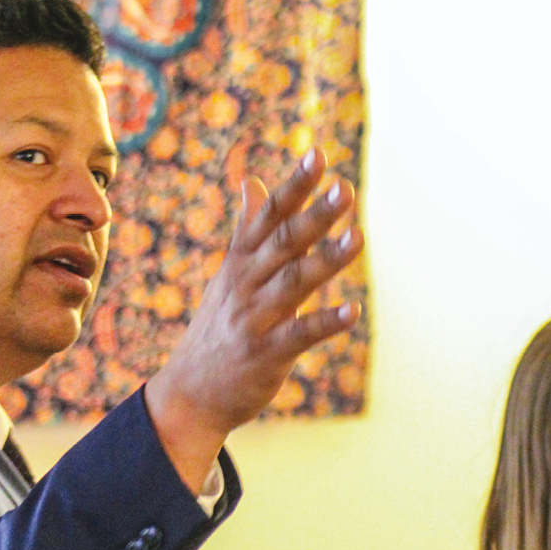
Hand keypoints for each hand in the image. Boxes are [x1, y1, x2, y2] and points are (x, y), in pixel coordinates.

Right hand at [143, 146, 361, 491]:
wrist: (191, 393)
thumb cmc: (219, 329)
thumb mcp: (230, 274)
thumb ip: (247, 227)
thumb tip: (254, 181)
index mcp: (241, 262)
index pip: (269, 216)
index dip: (294, 187)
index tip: (319, 156)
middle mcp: (246, 284)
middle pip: (284, 242)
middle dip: (315, 214)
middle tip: (345, 188)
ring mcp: (255, 319)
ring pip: (294, 282)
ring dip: (328, 259)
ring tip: (359, 236)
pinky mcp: (266, 354)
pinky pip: (299, 335)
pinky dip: (326, 322)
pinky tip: (352, 310)